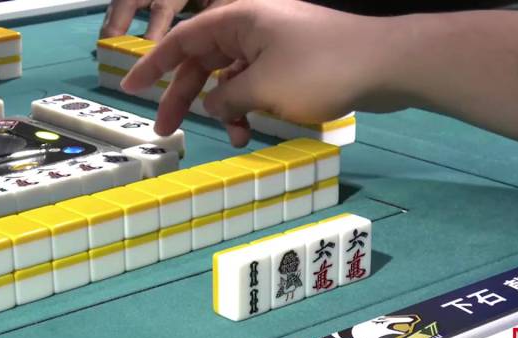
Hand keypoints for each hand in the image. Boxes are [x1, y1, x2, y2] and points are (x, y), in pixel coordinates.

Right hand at [121, 0, 404, 145]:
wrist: (387, 64)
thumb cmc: (321, 69)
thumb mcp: (261, 88)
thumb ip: (226, 98)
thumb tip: (213, 105)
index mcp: (238, 19)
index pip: (183, 40)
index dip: (152, 66)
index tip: (130, 89)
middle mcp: (254, 27)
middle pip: (204, 61)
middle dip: (185, 97)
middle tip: (166, 131)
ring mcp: (276, 45)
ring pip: (233, 78)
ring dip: (226, 110)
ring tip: (235, 139)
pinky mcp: (296, 64)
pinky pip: (259, 85)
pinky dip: (252, 108)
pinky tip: (257, 131)